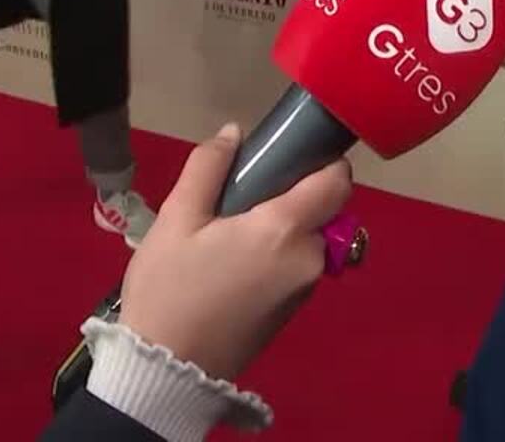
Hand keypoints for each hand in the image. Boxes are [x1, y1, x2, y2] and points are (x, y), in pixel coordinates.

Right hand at [117, 123, 351, 382]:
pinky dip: (276, 255)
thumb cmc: (170, 290)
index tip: (288, 157)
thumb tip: (234, 133)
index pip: (337, 181)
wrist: (167, 372)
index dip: (322, 162)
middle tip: (240, 197)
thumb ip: (207, 169)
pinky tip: (232, 263)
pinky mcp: (292, 312)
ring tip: (227, 233)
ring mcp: (304, 289)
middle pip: (322, 209)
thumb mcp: (176, 221)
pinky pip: (295, 266)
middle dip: (290, 196)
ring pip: (307, 238)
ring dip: (281, 228)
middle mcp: (309, 258)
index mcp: (286, 229)